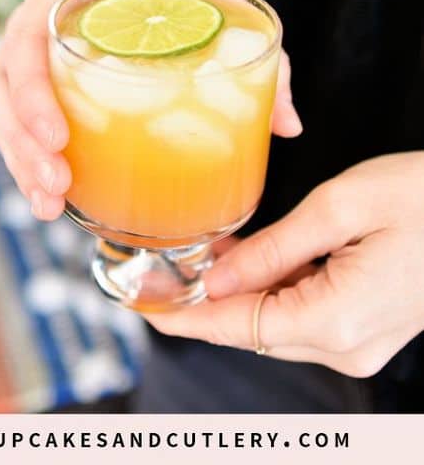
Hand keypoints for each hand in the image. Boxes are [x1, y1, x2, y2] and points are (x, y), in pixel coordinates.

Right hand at [0, 0, 301, 219]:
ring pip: (1, 109)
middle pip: (3, 82)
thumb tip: (289, 125)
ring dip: (19, 160)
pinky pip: (17, 121)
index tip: (60, 140)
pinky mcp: (41, 82)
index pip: (27, 37)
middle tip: (57, 186)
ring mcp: (33, 51)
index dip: (32, 92)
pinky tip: (50, 198)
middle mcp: (37, 17)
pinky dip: (27, 159)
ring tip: (50, 203)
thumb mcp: (221, 1)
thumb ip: (260, 55)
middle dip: (22, 143)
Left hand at [146, 152, 423, 377]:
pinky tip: (259, 259)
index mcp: (336, 318)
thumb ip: (272, 250)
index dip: (185, 316)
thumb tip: (218, 279)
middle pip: (254, 329)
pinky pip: (305, 318)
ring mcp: (361, 343)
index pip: (238, 326)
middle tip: (173, 260)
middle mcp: (347, 345)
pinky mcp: (367, 330)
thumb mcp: (338, 208)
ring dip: (244, 291)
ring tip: (215, 250)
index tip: (144, 305)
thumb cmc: (422, 195)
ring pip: (277, 324)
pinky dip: (276, 291)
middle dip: (210, 297)